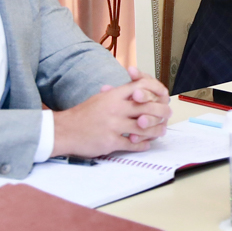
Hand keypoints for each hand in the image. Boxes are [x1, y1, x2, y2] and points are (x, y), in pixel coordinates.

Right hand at [52, 69, 171, 157]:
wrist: (64, 131)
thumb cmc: (82, 114)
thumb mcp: (100, 97)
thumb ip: (118, 93)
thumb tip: (134, 87)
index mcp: (113, 95)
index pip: (141, 86)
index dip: (155, 89)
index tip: (163, 95)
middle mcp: (115, 108)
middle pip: (147, 108)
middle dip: (161, 112)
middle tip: (167, 115)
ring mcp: (113, 125)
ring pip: (144, 128)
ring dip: (156, 130)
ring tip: (161, 131)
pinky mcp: (110, 141)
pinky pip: (132, 144)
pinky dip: (142, 145)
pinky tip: (146, 144)